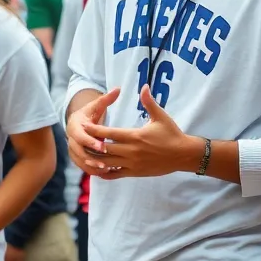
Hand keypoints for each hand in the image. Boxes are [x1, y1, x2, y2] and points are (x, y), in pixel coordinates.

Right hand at [66, 88, 119, 176]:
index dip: (90, 142)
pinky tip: (104, 173)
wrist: (79, 123)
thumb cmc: (90, 114)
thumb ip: (106, 99)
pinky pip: (82, 166)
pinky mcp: (76, 157)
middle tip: (105, 163)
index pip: (80, 136)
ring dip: (91, 166)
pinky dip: (92, 170)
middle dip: (91, 158)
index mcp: (75, 125)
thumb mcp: (96, 106)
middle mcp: (71, 138)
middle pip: (78, 151)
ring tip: (106, 170)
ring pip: (80, 161)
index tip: (103, 146)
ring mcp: (72, 149)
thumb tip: (118, 89)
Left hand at [83, 86, 197, 178]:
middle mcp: (131, 151)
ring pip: (107, 163)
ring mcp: (132, 164)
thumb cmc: (172, 133)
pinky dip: (105, 172)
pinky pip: (116, 174)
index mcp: (135, 136)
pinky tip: (97, 168)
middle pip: (104, 148)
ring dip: (94, 158)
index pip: (109, 133)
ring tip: (83, 153)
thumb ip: (149, 102)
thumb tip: (144, 86)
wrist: (183, 154)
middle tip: (77, 138)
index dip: (94, 129)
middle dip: (90, 144)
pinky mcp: (135, 172)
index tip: (83, 125)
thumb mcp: (160, 116)